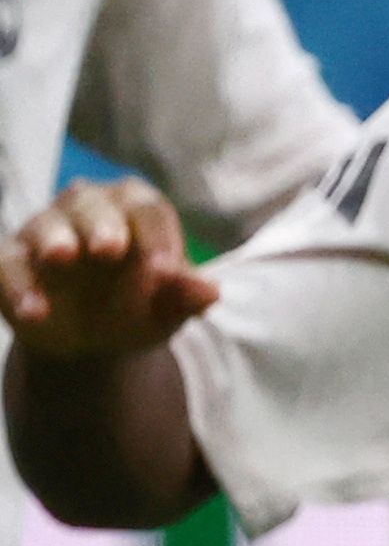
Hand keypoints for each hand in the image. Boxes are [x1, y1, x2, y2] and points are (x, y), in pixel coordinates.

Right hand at [0, 179, 213, 360]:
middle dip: (100, 223)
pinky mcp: (10, 260)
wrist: (93, 341)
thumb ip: (185, 297)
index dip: (157, 237)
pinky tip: (34, 312)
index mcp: (135, 209)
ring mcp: (44, 231)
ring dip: (53, 240)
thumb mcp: (167, 309)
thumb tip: (211, 292)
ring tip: (61, 257)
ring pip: (45, 225)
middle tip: (109, 247)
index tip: (165, 269)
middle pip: (91, 203)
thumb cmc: (140, 307)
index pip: (148, 211)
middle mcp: (87, 208)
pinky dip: (17, 285)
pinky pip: (7, 263)